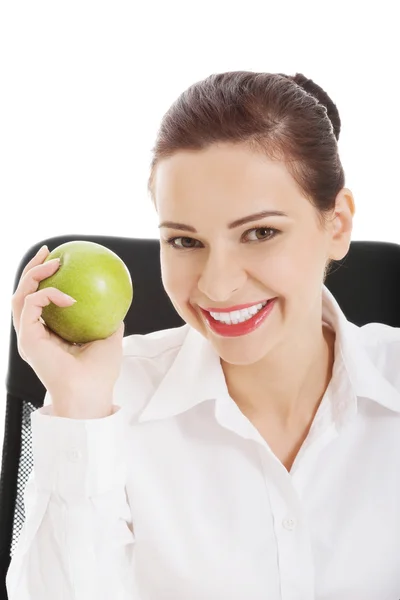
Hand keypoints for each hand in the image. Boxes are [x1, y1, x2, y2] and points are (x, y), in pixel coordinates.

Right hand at [12, 245, 124, 417]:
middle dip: (33, 269)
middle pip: (24, 294)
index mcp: (49, 336)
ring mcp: (28, 336)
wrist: (90, 392)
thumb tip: (117, 302)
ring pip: (19, 296)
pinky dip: (48, 294)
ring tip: (52, 261)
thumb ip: (108, 321)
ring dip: (34, 274)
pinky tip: (67, 295)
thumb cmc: (100, 373)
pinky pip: (32, 304)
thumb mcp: (109, 339)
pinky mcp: (27, 338)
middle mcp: (34, 335)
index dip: (45, 280)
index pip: (40, 302)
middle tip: (49, 252)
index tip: (59, 261)